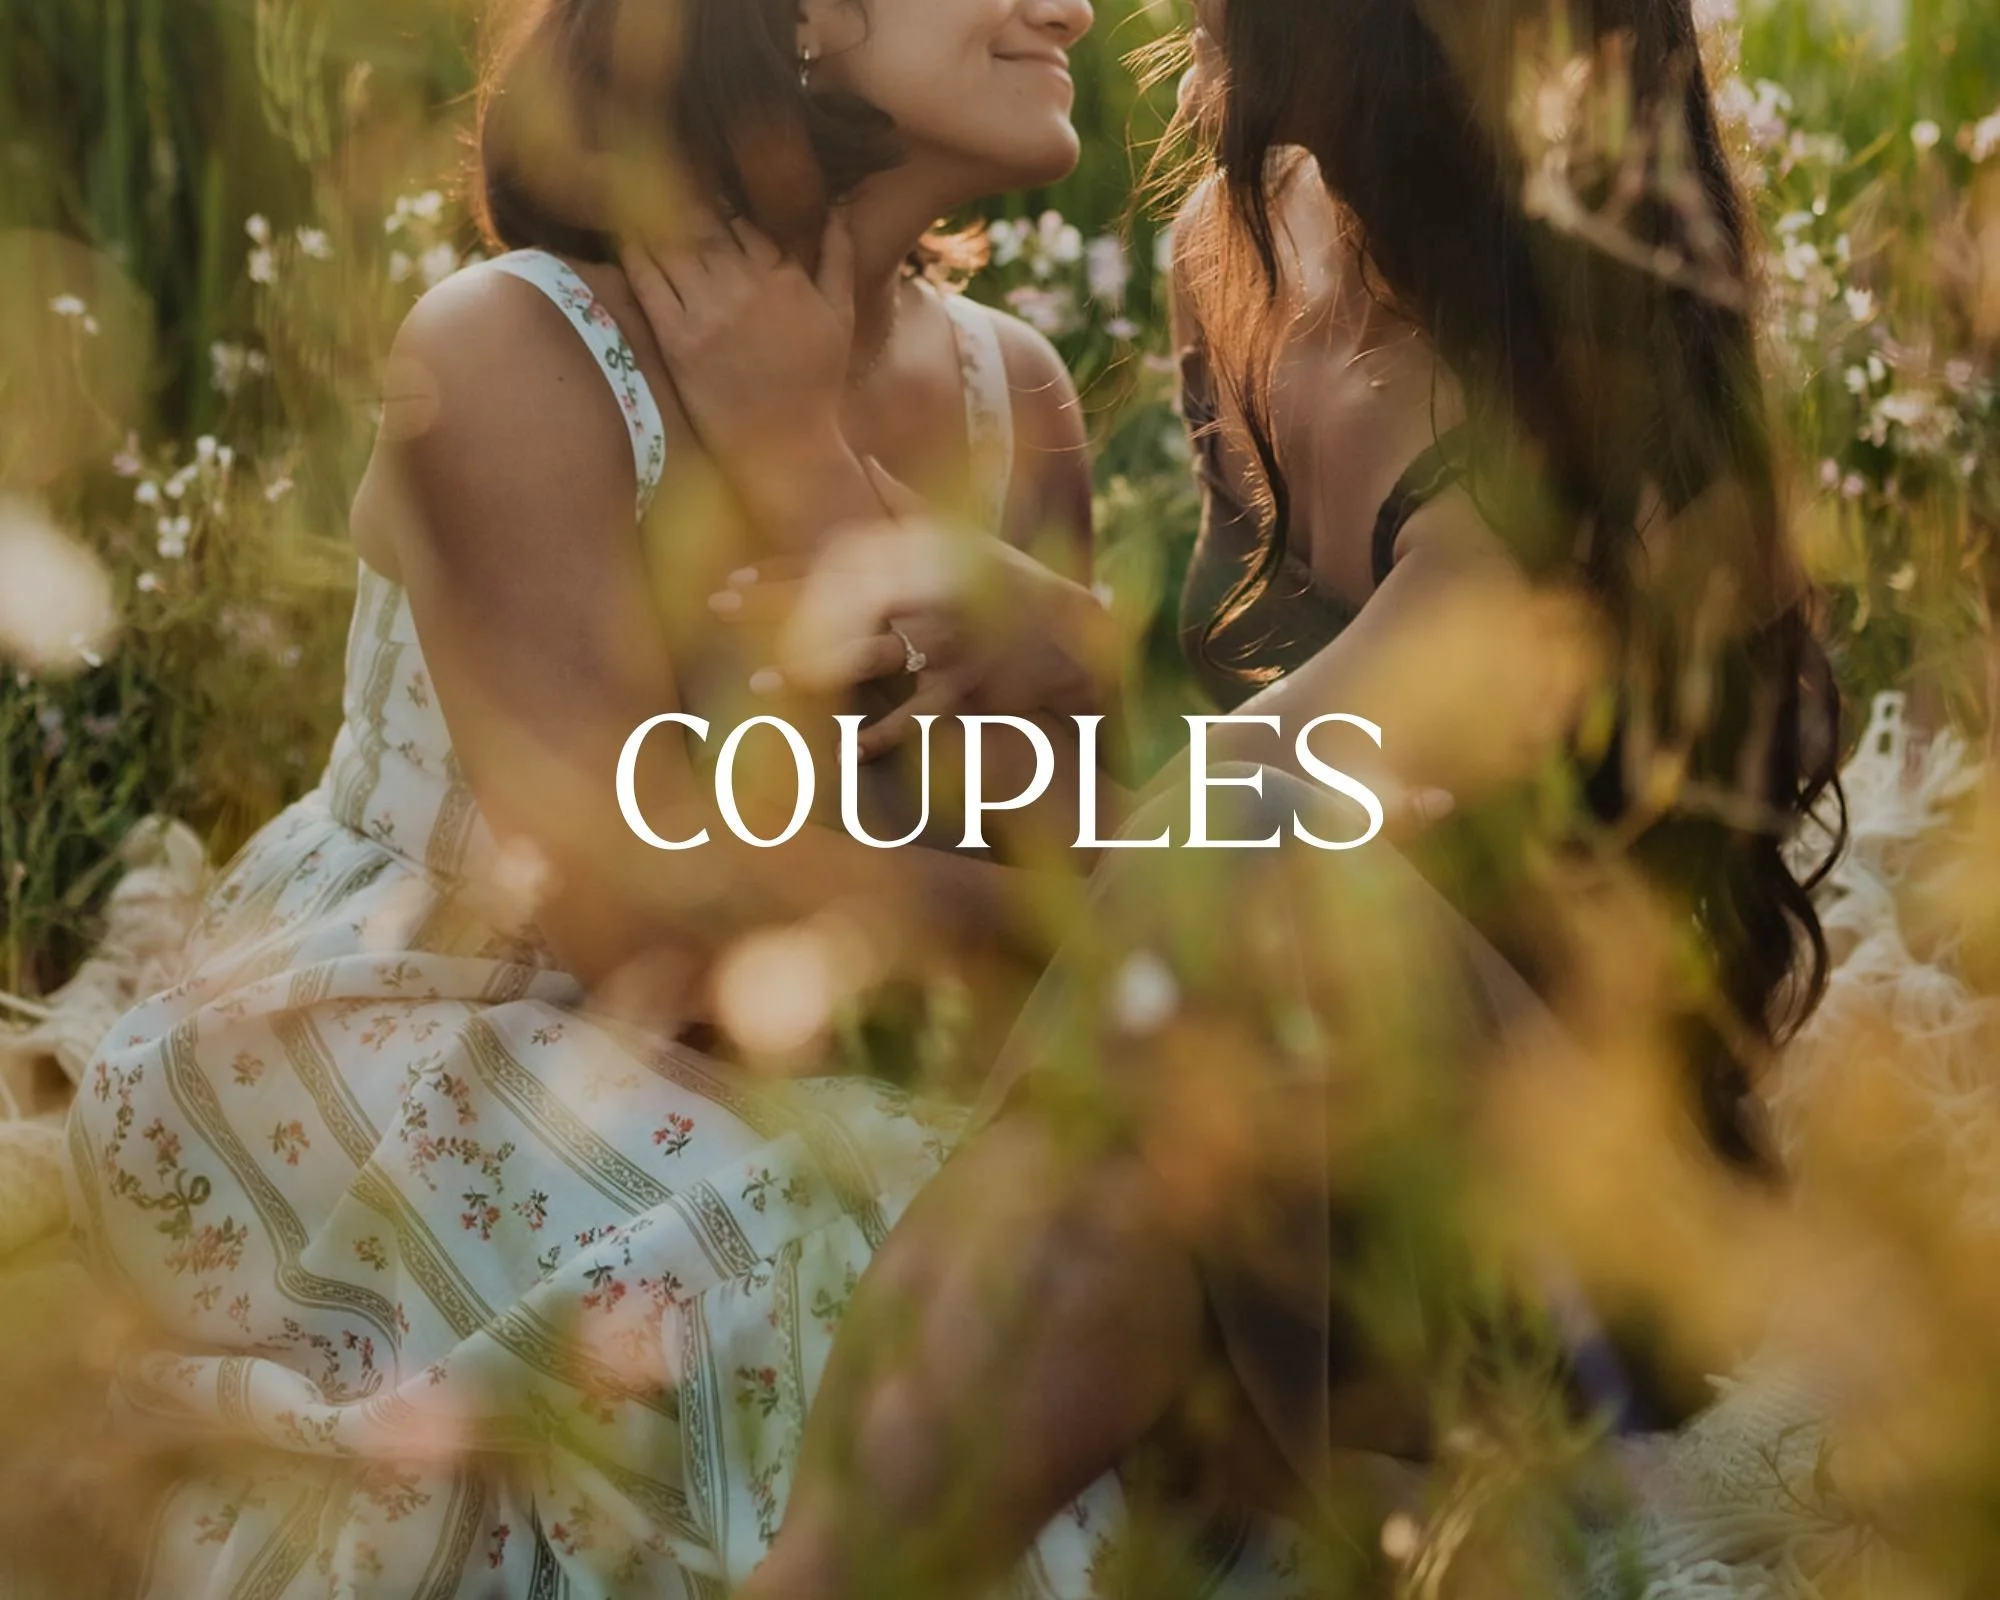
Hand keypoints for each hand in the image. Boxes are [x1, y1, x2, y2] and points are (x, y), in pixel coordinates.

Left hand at [620, 206, 858, 517]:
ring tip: (633, 190)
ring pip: (672, 246)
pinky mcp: (678, 342)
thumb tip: (837, 210)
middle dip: (681, 194)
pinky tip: (625, 234)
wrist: (788, 448)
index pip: (745, 217)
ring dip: (652, 215)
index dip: (720, 195)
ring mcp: (708, 314)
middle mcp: (744, 288)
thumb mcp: (841, 317)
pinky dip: (635, 254)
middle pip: (703, 223)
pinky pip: (649, 284)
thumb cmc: (817, 384)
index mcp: (784, 276)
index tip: (703, 175)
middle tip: (657, 167)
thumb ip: (839, 258)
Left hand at [708, 465, 1112, 759]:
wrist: (1078, 634)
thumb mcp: (967, 538)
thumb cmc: (1015, 584)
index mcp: (922, 560)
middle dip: (775, 605)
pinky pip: (914, 715)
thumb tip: (870, 463)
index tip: (731, 584)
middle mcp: (929, 596)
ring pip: (868, 656)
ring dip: (811, 670)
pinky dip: (878, 736)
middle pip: (838, 599)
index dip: (781, 573)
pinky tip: (840, 752)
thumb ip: (909, 507)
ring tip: (758, 686)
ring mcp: (948, 644)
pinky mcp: (968, 689)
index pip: (836, 561)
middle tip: (715, 612)